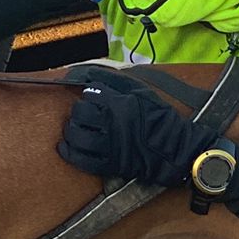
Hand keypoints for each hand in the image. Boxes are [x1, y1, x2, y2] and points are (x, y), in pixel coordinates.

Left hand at [57, 82, 218, 184]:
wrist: (172, 148)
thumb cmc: (157, 117)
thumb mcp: (140, 91)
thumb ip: (115, 81)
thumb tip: (91, 75)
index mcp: (119, 103)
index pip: (90, 95)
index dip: (87, 96)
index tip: (90, 99)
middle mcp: (111, 123)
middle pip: (80, 114)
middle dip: (77, 113)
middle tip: (80, 115)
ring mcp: (109, 145)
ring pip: (78, 137)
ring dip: (70, 132)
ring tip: (73, 130)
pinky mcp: (110, 164)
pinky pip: (83, 160)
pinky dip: (70, 153)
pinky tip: (66, 148)